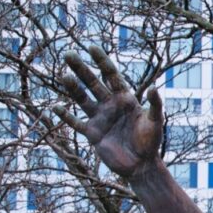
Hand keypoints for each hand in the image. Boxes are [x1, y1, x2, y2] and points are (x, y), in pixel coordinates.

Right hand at [54, 46, 163, 178]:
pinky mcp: (92, 133)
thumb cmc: (151, 142)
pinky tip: (55, 107)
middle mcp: (110, 105)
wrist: (142, 165)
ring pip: (82, 99)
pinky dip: (66, 116)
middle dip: (81, 69)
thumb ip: (155, 105)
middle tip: (68, 54)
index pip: (111, 76)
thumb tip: (153, 87)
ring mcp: (100, 118)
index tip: (91, 47)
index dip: (102, 61)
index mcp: (125, 99)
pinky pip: (76, 123)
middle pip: (92, 83)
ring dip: (72, 88)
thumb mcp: (156, 121)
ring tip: (63, 76)